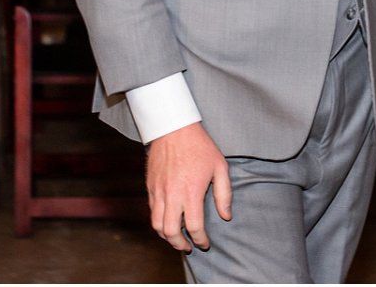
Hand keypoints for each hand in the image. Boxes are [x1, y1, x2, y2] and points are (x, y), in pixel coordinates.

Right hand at [145, 123, 229, 252]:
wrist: (172, 127)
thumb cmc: (199, 146)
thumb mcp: (220, 167)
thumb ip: (224, 194)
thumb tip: (225, 216)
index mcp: (191, 192)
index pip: (194, 227)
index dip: (201, 240)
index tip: (205, 243)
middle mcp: (172, 195)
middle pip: (170, 231)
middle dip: (179, 244)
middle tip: (188, 247)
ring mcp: (158, 191)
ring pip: (156, 224)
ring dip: (166, 236)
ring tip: (176, 238)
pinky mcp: (150, 186)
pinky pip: (151, 211)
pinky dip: (158, 222)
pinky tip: (167, 221)